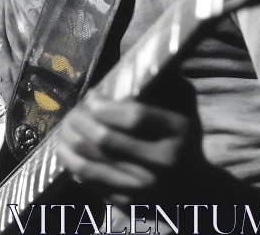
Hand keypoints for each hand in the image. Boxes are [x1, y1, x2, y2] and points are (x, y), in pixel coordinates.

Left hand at [56, 73, 203, 207]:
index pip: (133, 116)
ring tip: (64, 130)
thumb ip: (161, 76)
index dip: (104, 106)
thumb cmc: (182, 129)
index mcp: (178, 129)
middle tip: (72, 113)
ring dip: (69, 144)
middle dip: (80, 122)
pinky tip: (69, 152)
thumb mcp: (182, 99)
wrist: (196, 185)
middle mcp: (165, 162)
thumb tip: (133, 53)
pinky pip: (93, 184)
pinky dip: (75, 166)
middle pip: (106, 140)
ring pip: (92, 165)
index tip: (91, 98)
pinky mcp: (132, 205)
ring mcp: (148, 188)